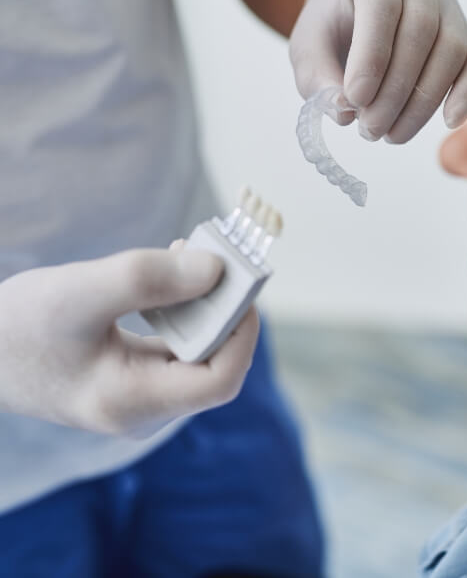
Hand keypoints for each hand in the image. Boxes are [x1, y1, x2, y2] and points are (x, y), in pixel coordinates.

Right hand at [0, 245, 259, 435]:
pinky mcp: (136, 380)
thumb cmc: (16, 326)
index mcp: (132, 404)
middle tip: (217, 258)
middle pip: (215, 364)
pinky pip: (180, 347)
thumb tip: (216, 270)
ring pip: (200, 353)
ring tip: (190, 256)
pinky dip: (185, 312)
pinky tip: (173, 277)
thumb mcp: (78, 293)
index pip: (220, 380)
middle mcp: (145, 412)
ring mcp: (142, 399)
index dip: (242, 332)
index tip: (241, 284)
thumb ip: (147, 279)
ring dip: (206, 306)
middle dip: (224, 310)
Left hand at [289, 0, 466, 143]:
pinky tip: (448, 121)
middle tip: (369, 130)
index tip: (355, 100)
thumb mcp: (311, 38)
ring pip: (449, 54)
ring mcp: (450, 10)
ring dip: (421, 105)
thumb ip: (316, 73)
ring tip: (391, 134)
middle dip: (392, 94)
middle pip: (417, 36)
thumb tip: (343, 111)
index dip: (370, 57)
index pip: (381, 8)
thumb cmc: (340, 18)